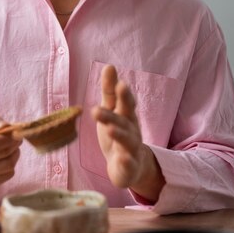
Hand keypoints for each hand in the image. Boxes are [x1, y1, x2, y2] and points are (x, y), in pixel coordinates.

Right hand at [0, 114, 20, 190]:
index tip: (16, 133)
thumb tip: (7, 127)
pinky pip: (7, 176)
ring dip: (14, 155)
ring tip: (10, 147)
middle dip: (14, 145)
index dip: (7, 139)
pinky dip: (11, 166)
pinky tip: (5, 158)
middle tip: (16, 138)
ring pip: (7, 166)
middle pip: (1, 155)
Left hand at [92, 65, 164, 202]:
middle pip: (123, 120)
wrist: (132, 166)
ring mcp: (131, 149)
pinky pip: (128, 164)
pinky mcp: (128, 167)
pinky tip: (121, 159)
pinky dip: (126, 162)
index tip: (120, 83)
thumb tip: (109, 66)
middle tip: (101, 105)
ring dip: (119, 135)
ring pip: (127, 141)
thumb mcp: (113, 111)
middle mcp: (131, 130)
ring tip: (110, 130)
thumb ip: (110, 91)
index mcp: (126, 116)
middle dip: (115, 113)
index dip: (123, 94)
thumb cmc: (119, 133)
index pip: (126, 103)